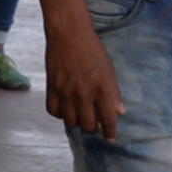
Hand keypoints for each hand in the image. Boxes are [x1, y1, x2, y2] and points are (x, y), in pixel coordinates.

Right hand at [40, 0, 126, 137]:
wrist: (69, 34)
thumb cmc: (92, 49)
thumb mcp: (109, 70)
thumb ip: (114, 92)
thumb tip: (119, 111)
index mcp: (103, 89)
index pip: (109, 120)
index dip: (111, 132)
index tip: (110, 137)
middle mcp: (84, 95)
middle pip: (89, 126)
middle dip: (93, 127)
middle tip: (94, 121)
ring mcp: (66, 93)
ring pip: (71, 122)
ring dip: (77, 121)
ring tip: (79, 114)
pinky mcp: (52, 89)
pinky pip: (54, 112)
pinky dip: (60, 113)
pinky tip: (65, 107)